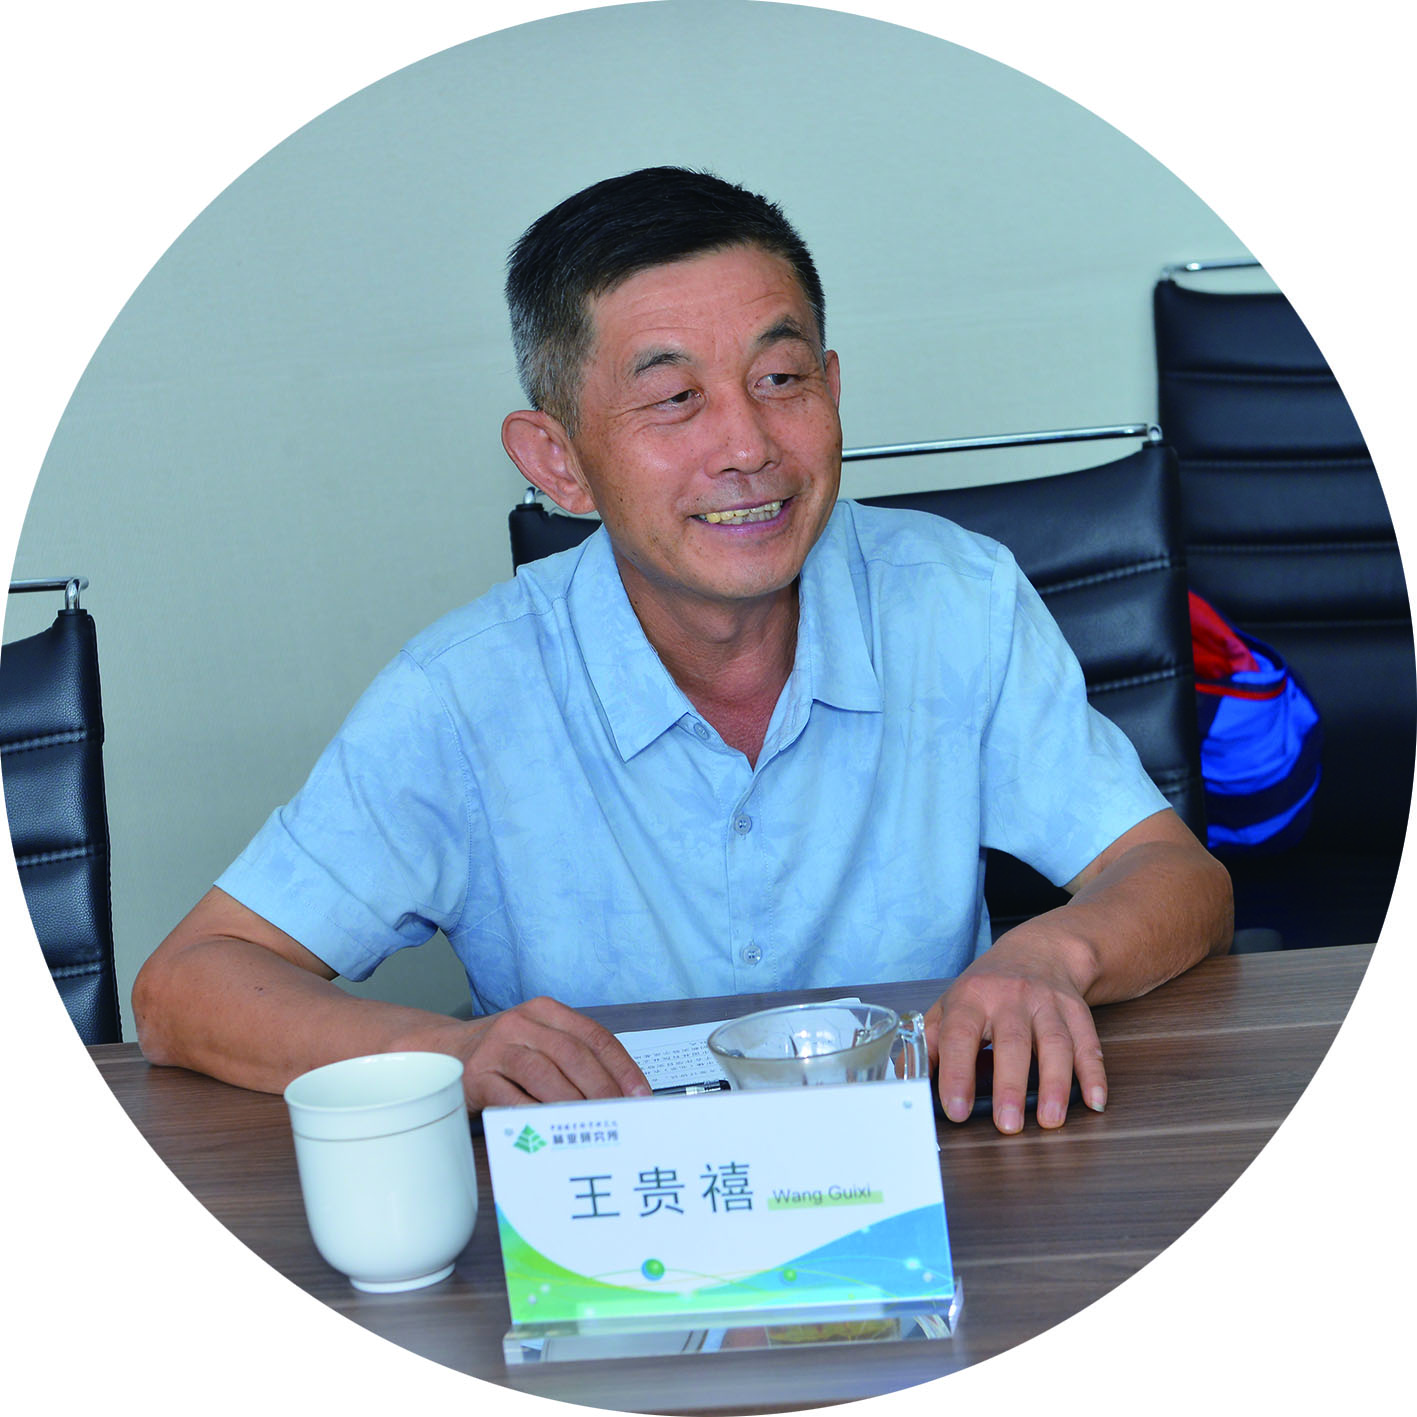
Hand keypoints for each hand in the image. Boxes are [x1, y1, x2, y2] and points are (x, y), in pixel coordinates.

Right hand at [453, 996, 651, 1110]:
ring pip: (545, 1075)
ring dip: (573, 1104)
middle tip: (620, 1116)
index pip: (594, 1036)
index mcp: (545, 1011)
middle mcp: (521, 1023)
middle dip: (602, 1088)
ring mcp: (496, 1048)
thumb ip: (574, 1059)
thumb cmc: (503, 1053)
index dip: (622, 1066)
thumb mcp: (538, 1042)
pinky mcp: (475, 1076)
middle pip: (572, 1054)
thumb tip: (621, 1096)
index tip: (640, 1095)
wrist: (441, 1052)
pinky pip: (512, 1099)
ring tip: (592, 1127)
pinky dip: (536, 1117)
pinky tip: (552, 1132)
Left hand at [924, 929, 1106, 1133]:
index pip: (960, 1036)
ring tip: (1050, 1120)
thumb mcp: (950, 1005)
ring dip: (1055, 1084)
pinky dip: (1094, 1073)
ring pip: (1055, 1043)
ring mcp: (1047, 1003)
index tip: (956, 1108)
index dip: (957, 1073)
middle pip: (1012, 1041)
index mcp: (971, 998)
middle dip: (1010, 1085)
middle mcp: (1010, 997)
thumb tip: (910, 1080)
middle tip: (1008, 1125)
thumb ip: (930, 1043)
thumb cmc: (987, 988)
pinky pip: (1088, 1043)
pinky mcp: (1077, 1011)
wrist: (1038, 951)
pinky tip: (1094, 1100)